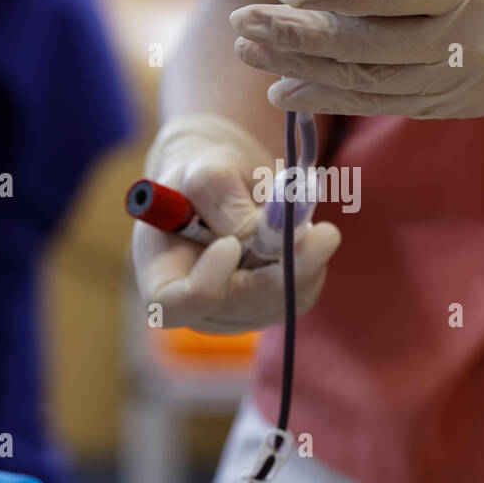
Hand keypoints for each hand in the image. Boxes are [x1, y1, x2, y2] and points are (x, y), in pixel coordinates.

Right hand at [131, 113, 340, 333]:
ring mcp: (234, 314)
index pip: (172, 305)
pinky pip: (300, 296)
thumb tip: (252, 228)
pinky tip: (307, 234)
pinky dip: (313, 263)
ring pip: (278, 303)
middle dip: (282, 269)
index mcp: (159, 275)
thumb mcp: (202, 168)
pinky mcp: (270, 308)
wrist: (226, 184)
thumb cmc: (202, 175)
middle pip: (238, 307)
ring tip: (306, 216)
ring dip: (304, 261)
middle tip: (323, 233)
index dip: (204, 284)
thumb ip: (217, 192)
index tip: (229, 245)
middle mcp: (195, 307)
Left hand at [228, 0, 483, 120]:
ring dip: (299, 68)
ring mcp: (449, 82)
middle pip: (362, 45)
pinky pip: (377, 103)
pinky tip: (288, 88)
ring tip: (251, 52)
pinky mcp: (442, 106)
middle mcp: (456, 41)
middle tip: (245, 22)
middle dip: (295, 34)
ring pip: (362, 81)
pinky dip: (328, 97)